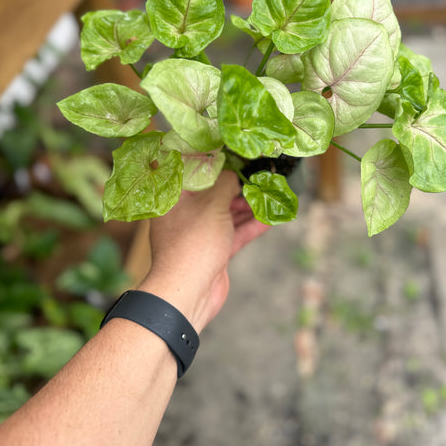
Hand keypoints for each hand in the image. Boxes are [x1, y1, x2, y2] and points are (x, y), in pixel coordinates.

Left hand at [139, 171, 269, 332]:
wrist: (188, 292)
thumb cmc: (193, 243)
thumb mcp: (212, 203)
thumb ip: (226, 184)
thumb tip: (234, 175)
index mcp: (175, 197)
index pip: (192, 170)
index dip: (213, 161)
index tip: (234, 153)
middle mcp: (185, 213)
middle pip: (213, 192)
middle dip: (237, 185)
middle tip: (259, 176)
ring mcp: (200, 232)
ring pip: (227, 213)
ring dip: (248, 206)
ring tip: (270, 195)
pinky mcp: (213, 250)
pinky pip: (234, 233)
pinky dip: (250, 226)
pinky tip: (270, 218)